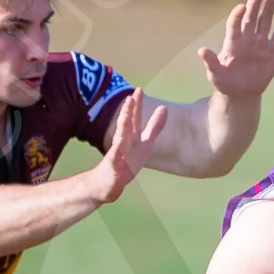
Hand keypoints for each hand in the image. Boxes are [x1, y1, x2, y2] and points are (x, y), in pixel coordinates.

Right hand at [83, 91, 168, 206]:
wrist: (109, 183)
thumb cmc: (127, 161)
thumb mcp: (145, 142)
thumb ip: (154, 126)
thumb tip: (164, 107)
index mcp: (132, 136)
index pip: (134, 118)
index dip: (137, 104)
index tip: (139, 89)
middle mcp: (124, 142)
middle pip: (126, 123)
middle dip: (128, 110)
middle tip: (131, 96)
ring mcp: (118, 153)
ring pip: (120, 137)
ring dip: (122, 125)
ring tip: (123, 119)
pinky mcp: (113, 166)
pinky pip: (115, 158)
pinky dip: (117, 152)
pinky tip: (118, 145)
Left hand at [199, 0, 273, 98]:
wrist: (242, 92)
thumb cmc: (225, 83)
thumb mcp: (216, 74)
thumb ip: (211, 62)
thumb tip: (201, 50)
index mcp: (233, 43)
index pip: (235, 25)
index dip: (237, 15)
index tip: (241, 6)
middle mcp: (247, 39)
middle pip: (251, 18)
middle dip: (254, 4)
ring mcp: (260, 43)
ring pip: (265, 21)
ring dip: (268, 8)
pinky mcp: (272, 50)